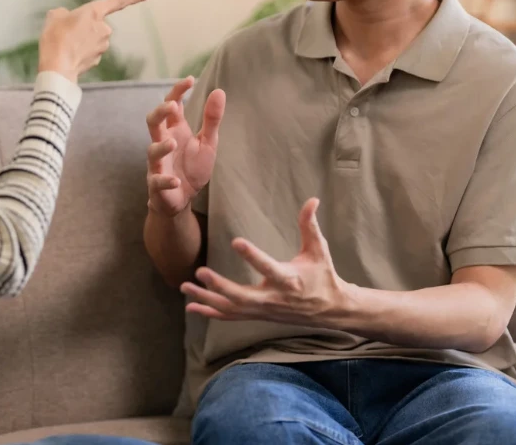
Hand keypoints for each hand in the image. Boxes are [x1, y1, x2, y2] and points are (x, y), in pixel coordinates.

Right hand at [38, 0, 148, 81]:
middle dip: (85, 28)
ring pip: (93, 39)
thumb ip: (65, 13)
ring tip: (65, 44)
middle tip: (67, 32)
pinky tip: (69, 54)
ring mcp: (103, 45)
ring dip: (82, 40)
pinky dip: (81, 52)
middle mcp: (104, 28)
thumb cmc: (56, 38)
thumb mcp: (54, 16)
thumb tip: (67, 18)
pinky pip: (90, 52)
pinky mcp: (98, 59)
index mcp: (94, 12)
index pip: (118, 1)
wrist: (57, 66)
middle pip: (96, 24)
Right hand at [145, 77, 224, 217]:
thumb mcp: (207, 142)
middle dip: (159, 113)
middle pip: (153, 122)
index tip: (190, 79)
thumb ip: (211, 119)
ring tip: (173, 143)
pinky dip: (165, 181)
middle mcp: (163, 143)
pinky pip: (157, 181)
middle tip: (171, 106)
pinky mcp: (157, 184)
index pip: (172, 105)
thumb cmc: (192, 167)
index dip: (177, 91)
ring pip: (152, 151)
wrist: (182, 199)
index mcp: (175, 130)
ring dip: (161, 147)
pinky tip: (176, 181)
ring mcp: (158, 164)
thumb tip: (219, 90)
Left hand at [180, 198, 349, 326]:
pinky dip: (210, 312)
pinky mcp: (257, 315)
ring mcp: (263, 310)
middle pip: (242, 296)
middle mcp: (273, 298)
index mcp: (289, 279)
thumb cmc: (323, 275)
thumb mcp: (318, 250)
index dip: (252, 255)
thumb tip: (312, 199)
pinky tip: (191, 306)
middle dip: (220, 286)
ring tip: (185, 286)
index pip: (268, 266)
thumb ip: (309, 225)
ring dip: (207, 299)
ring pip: (231, 308)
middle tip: (200, 272)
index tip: (236, 241)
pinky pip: (230, 317)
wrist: (330, 310)